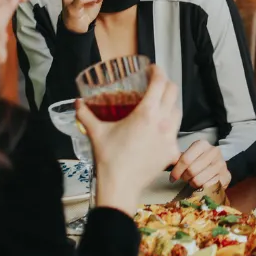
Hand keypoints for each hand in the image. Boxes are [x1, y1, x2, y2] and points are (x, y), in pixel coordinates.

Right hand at [76, 66, 182, 213]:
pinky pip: (177, 132)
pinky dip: (170, 126)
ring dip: (171, 103)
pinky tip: (161, 128)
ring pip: (178, 111)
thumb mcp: (96, 132)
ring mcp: (170, 137)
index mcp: (147, 113)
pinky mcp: (172, 151)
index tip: (153, 69)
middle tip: (156, 83)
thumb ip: (86, 115)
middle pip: (173, 92)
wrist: (120, 187)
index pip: (160, 83)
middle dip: (166, 84)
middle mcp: (163, 122)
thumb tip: (77, 103)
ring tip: (160, 103)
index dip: (158, 71)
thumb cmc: (109, 160)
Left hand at [170, 139, 231, 188]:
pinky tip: (202, 185)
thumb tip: (162, 160)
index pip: (185, 159)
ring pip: (199, 180)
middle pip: (191, 170)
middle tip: (184, 179)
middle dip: (184, 178)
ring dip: (192, 184)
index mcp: (202, 144)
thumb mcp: (189, 156)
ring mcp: (221, 164)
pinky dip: (202, 189)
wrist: (218, 168)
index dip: (176, 171)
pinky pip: (208, 187)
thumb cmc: (199, 162)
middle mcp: (214, 151)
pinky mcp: (226, 176)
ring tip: (193, 181)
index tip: (172, 178)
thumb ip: (177, 158)